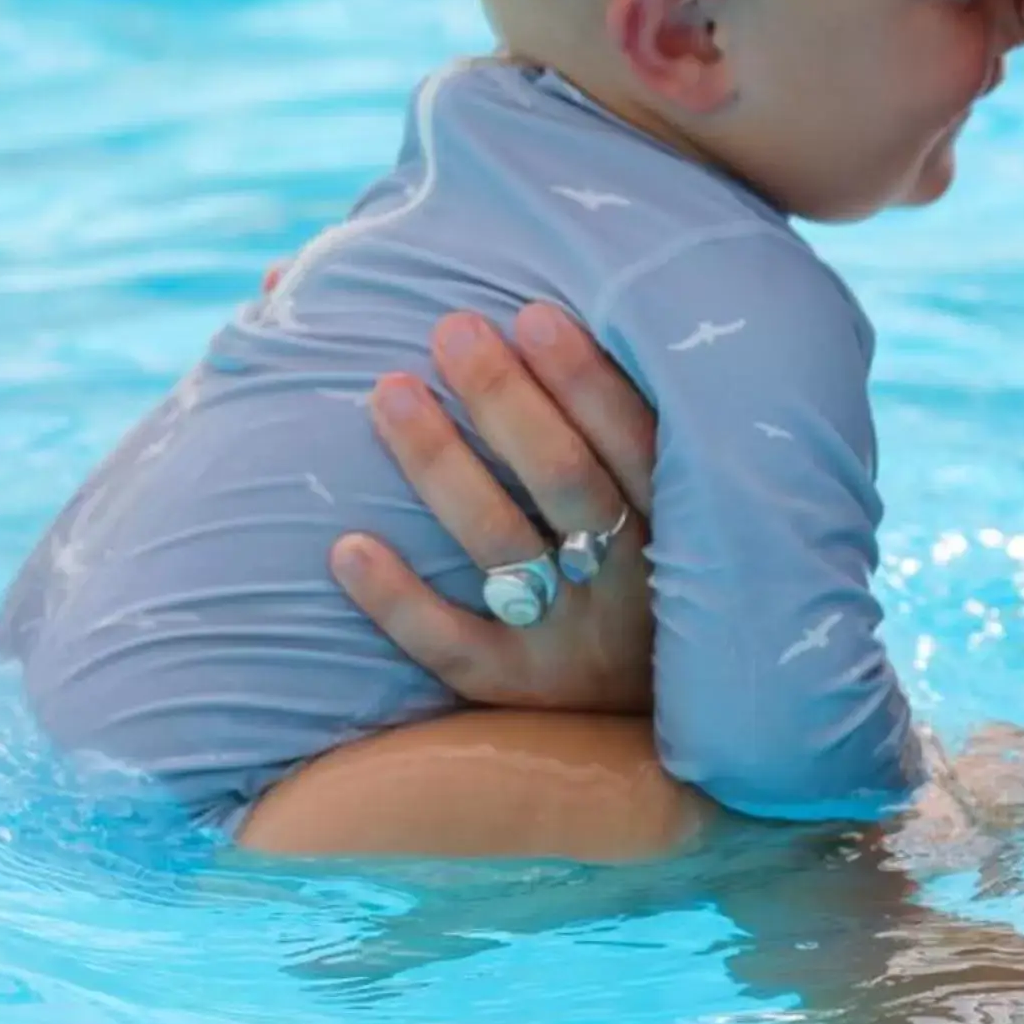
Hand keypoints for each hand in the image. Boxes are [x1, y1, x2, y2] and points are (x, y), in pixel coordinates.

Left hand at [332, 302, 660, 713]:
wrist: (658, 716)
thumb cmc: (638, 555)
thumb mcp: (659, 493)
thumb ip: (616, 406)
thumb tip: (522, 307)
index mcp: (677, 521)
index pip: (637, 441)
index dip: (587, 379)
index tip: (531, 313)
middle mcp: (632, 583)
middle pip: (567, 482)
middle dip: (506, 400)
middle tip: (450, 329)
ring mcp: (574, 641)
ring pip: (502, 546)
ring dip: (442, 464)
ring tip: (388, 393)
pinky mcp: (518, 690)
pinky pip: (452, 646)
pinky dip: (397, 599)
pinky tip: (345, 547)